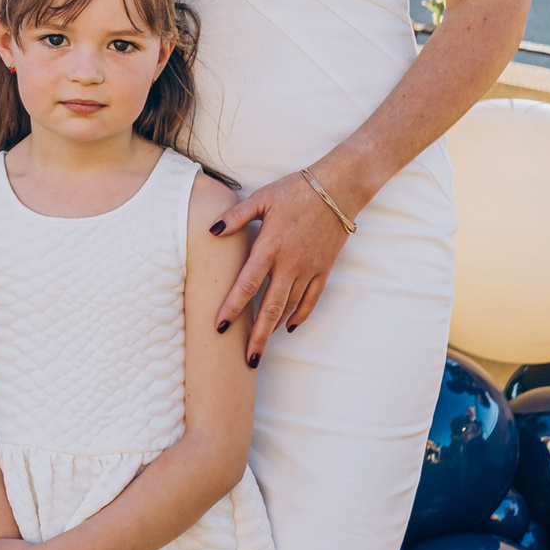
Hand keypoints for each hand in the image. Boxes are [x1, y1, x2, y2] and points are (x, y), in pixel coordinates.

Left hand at [212, 167, 360, 363]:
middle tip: (246, 359)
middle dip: (257, 335)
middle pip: (270, 307)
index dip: (233, 307)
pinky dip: (300, 315)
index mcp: (270, 246)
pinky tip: (288, 327)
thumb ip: (235, 216)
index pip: (248, 283)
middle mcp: (290, 263)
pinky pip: (312, 299)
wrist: (338, 189)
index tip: (220, 327)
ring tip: (260, 348)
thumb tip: (211, 230)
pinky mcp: (324, 269)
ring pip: (289, 307)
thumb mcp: (261, 198)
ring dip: (274, 329)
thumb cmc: (295, 191)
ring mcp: (309, 269)